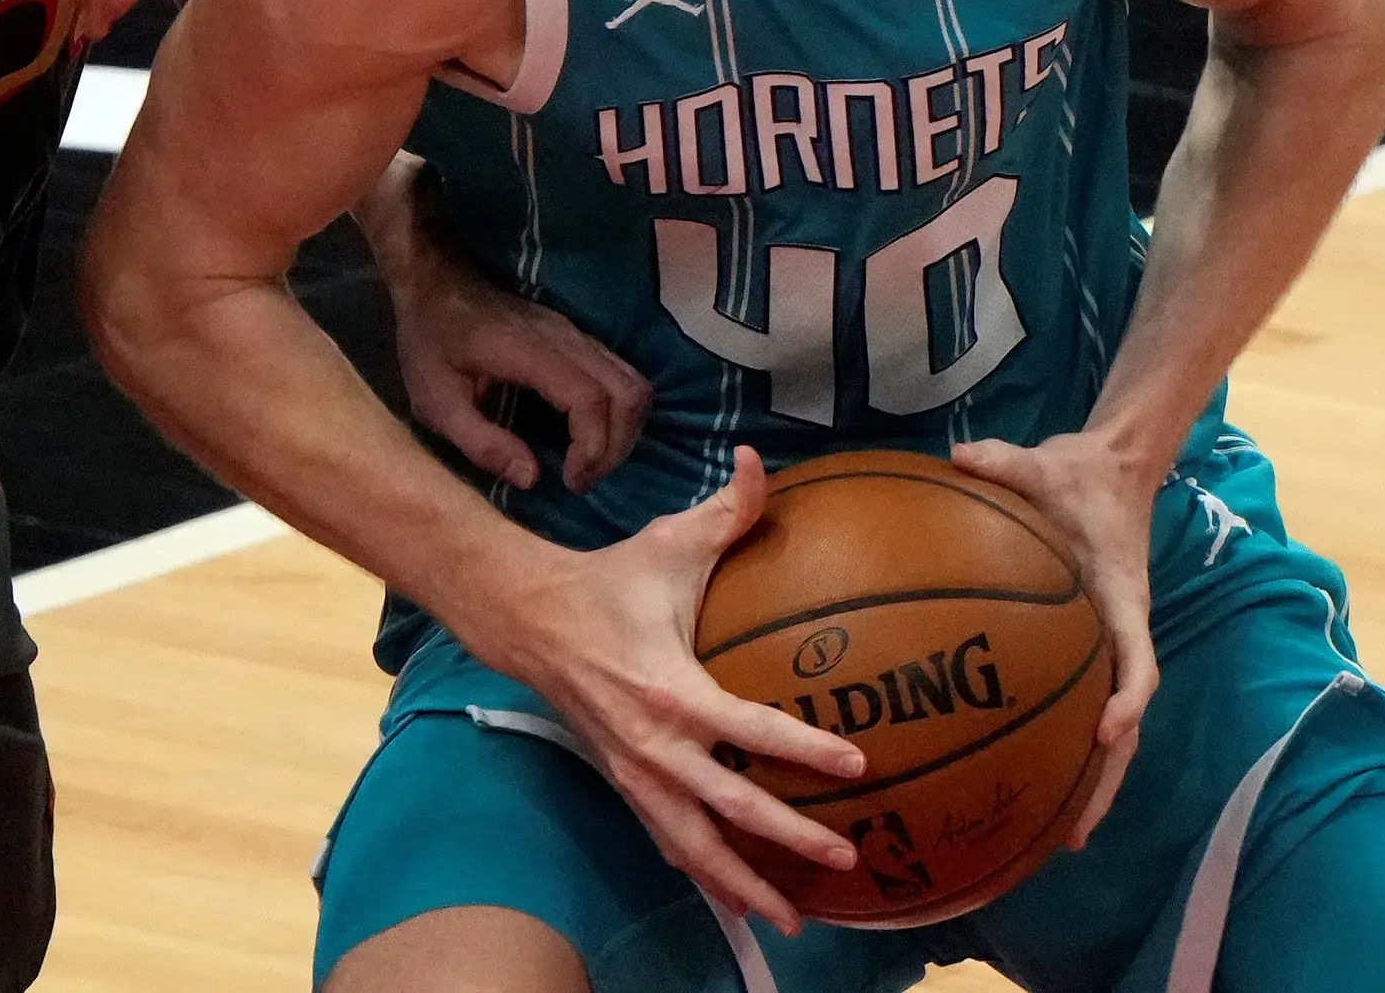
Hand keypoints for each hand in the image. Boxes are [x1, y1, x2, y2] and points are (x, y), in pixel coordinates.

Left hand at [367, 158, 650, 492]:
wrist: (436, 282)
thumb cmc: (430, 340)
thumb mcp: (434, 401)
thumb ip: (480, 442)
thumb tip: (531, 478)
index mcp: (529, 351)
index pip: (589, 398)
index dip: (593, 447)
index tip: (571, 482)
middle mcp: (565, 338)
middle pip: (627, 392)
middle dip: (615, 447)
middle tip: (582, 479)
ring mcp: (576, 333)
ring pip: (633, 382)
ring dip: (623, 430)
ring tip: (589, 463)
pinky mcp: (578, 337)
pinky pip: (621, 375)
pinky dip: (619, 412)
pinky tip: (588, 436)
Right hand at [480, 448, 865, 935]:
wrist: (527, 620)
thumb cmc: (609, 581)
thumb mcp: (668, 543)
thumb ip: (726, 511)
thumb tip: (764, 464)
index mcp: (668, 689)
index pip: (747, 728)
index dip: (802, 749)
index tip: (857, 766)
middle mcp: (652, 745)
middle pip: (727, 808)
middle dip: (787, 839)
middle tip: (846, 861)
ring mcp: (636, 773)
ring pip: (692, 846)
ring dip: (742, 883)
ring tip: (793, 920)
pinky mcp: (626, 784)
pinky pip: (669, 840)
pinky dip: (704, 873)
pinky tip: (739, 900)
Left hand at [947, 429, 1163, 849]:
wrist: (1114, 469)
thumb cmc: (1080, 474)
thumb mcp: (1044, 462)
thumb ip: (1005, 462)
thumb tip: (960, 455)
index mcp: (1120, 598)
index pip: (1137, 658)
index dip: (1127, 697)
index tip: (1109, 732)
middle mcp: (1122, 633)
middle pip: (1126, 723)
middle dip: (1105, 780)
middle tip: (1076, 834)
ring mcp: (1109, 647)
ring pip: (1111, 732)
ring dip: (1092, 784)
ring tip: (1061, 840)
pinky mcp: (1090, 649)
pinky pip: (1080, 707)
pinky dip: (1065, 750)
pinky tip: (1029, 787)